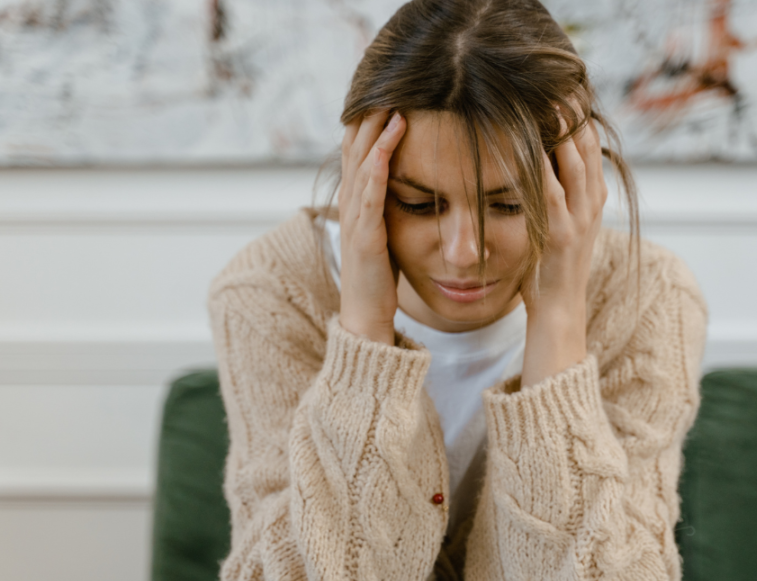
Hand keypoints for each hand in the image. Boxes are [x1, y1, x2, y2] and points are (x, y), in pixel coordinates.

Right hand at [338, 109, 407, 344]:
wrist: (366, 318)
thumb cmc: (379, 279)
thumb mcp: (384, 234)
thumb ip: (387, 208)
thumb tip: (402, 186)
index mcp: (357, 203)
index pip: (359, 150)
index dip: (369, 120)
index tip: (388, 92)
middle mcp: (351, 204)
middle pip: (356, 146)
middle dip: (371, 113)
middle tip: (388, 81)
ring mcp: (355, 217)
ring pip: (362, 160)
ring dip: (376, 126)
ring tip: (391, 96)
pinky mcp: (366, 234)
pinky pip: (370, 190)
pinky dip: (379, 161)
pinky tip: (391, 139)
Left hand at [520, 110, 607, 387]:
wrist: (559, 313)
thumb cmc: (552, 272)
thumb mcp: (564, 229)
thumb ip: (562, 200)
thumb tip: (546, 169)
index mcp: (592, 202)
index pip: (591, 150)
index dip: (580, 119)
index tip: (566, 91)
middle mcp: (590, 208)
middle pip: (587, 150)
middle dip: (573, 116)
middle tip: (559, 85)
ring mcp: (577, 221)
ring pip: (574, 166)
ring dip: (562, 133)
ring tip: (550, 103)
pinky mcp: (558, 237)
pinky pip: (550, 195)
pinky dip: (541, 169)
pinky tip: (530, 148)